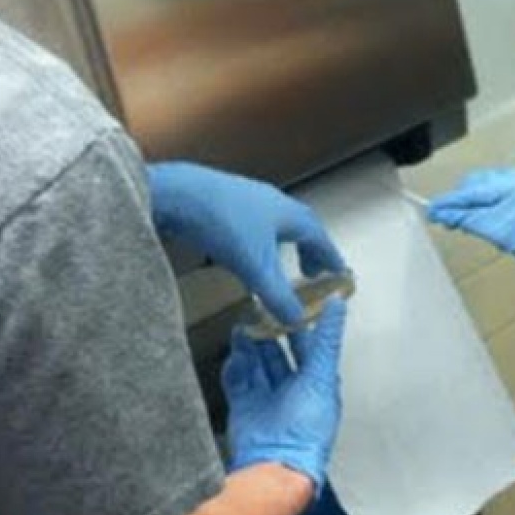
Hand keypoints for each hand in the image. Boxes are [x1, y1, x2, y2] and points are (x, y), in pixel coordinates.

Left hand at [148, 162, 345, 325]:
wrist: (176, 195)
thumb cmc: (220, 220)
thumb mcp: (256, 267)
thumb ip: (278, 296)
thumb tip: (296, 319)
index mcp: (288, 214)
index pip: (319, 237)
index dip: (330, 257)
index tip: (338, 272)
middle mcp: (271, 202)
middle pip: (300, 227)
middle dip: (309, 250)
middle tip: (311, 272)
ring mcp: (246, 199)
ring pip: (274, 225)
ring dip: (283, 246)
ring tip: (278, 266)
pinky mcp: (222, 203)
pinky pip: (251, 224)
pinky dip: (258, 242)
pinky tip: (244, 255)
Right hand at [220, 300, 346, 484]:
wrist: (275, 465)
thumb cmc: (308, 428)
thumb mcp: (322, 376)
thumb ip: (327, 340)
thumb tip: (338, 304)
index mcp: (316, 383)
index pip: (307, 347)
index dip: (298, 326)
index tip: (287, 302)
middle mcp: (292, 391)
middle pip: (278, 354)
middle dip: (268, 335)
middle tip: (257, 312)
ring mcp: (267, 400)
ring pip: (256, 365)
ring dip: (250, 347)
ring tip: (242, 328)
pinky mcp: (244, 408)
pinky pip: (237, 382)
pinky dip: (235, 368)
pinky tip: (234, 355)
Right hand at [427, 168, 514, 283]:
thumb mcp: (496, 232)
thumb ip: (467, 220)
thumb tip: (442, 214)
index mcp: (511, 185)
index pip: (470, 192)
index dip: (448, 203)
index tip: (431, 210)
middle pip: (473, 184)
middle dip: (461, 202)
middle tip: (451, 220)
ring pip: (481, 186)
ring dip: (472, 202)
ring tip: (473, 221)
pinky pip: (492, 189)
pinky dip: (484, 201)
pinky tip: (486, 215)